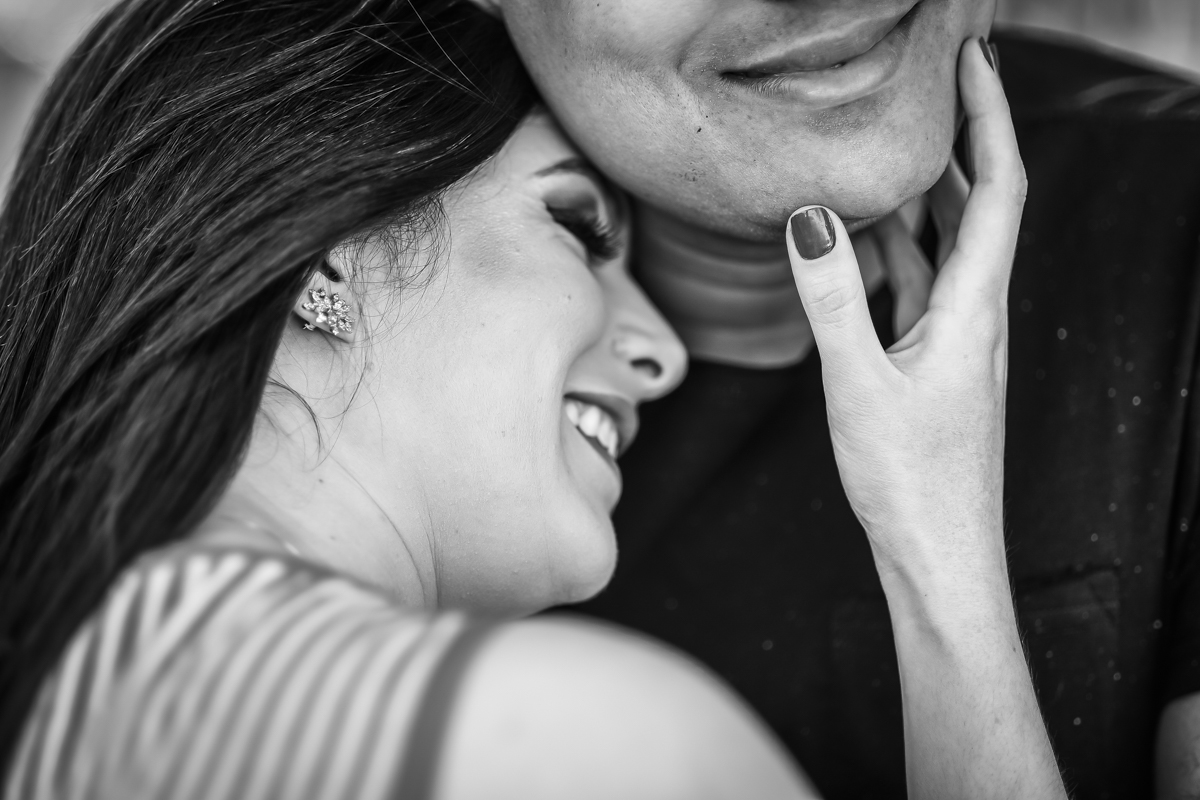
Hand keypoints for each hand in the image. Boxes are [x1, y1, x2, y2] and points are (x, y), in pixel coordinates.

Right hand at [785, 42, 1024, 592]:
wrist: (939, 557)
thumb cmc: (910, 481)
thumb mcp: (858, 385)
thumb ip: (831, 299)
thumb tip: (810, 216)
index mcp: (975, 309)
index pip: (997, 189)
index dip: (990, 118)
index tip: (973, 59)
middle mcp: (977, 314)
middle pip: (977, 204)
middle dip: (957, 138)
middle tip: (923, 83)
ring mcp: (957, 339)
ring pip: (944, 244)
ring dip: (920, 192)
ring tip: (882, 145)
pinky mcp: (933, 362)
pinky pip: (918, 285)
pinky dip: (894, 248)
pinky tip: (861, 237)